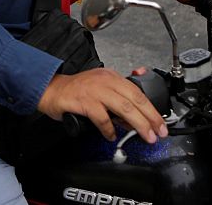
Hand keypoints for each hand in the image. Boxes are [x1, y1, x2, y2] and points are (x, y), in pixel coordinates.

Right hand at [37, 68, 166, 142]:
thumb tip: (138, 111)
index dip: (152, 109)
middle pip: (135, 99)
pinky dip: (109, 129)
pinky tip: (111, 135)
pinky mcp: (84, 101)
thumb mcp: (100, 85)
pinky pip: (102, 117)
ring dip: (137, 124)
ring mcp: (95, 90)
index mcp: (111, 76)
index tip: (160, 123)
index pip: (138, 92)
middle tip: (157, 132)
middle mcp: (105, 81)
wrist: (51, 89)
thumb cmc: (75, 91)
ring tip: (144, 136)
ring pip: (124, 107)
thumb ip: (119, 95)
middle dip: (150, 118)